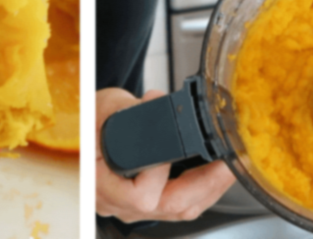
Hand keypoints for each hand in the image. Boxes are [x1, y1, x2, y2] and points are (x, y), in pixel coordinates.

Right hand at [96, 88, 235, 222]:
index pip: (139, 195)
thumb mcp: (103, 107)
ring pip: (179, 209)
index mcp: (101, 182)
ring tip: (228, 166)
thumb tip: (158, 103)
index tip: (174, 149)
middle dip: (205, 184)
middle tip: (226, 163)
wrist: (84, 131)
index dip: (161, 176)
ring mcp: (135, 206)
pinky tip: (215, 173)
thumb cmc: (88, 123)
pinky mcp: (149, 203)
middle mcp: (118, 202)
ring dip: (209, 188)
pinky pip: (179, 205)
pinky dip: (201, 190)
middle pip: (168, 206)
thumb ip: (130, 107)